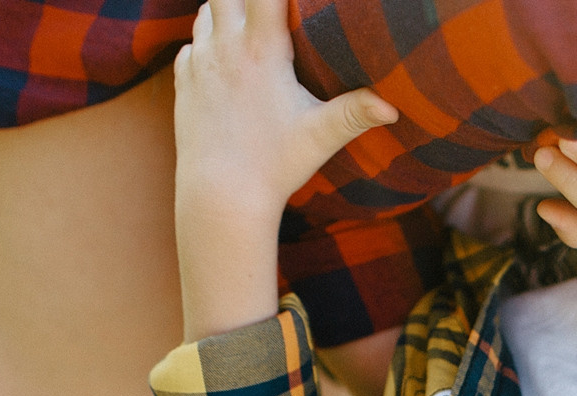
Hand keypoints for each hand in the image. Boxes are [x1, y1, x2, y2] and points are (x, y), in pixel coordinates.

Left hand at [172, 0, 396, 223]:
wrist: (221, 195)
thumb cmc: (273, 165)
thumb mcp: (321, 136)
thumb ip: (356, 113)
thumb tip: (392, 107)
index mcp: (261, 51)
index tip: (289, 0)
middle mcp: (225, 48)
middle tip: (270, 13)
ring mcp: (200, 64)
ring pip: (206, 11)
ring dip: (226, 12)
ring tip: (250, 30)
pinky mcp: (183, 83)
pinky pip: (191, 44)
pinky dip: (206, 43)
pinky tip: (225, 61)